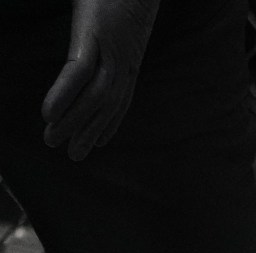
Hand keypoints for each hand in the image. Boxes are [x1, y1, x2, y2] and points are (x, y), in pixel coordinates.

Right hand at [43, 0, 162, 160]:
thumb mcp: (116, 17)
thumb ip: (107, 33)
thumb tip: (98, 39)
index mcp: (131, 55)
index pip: (121, 98)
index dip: (110, 122)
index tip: (99, 143)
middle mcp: (125, 58)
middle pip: (108, 104)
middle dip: (89, 131)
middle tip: (73, 156)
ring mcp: (112, 48)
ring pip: (93, 96)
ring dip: (73, 122)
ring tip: (54, 142)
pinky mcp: (95, 34)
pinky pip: (79, 72)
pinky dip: (64, 94)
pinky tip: (49, 114)